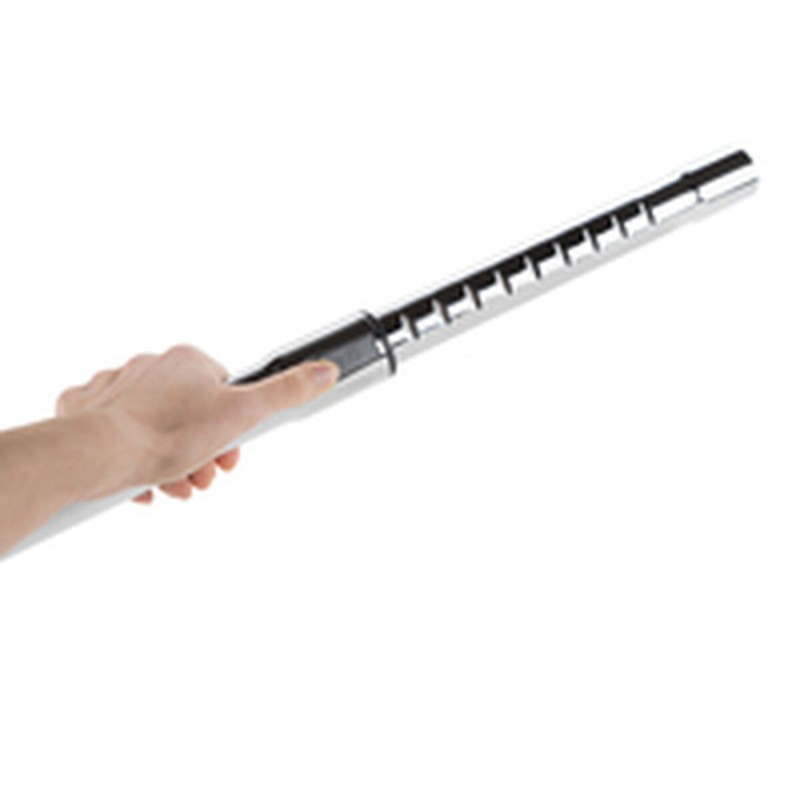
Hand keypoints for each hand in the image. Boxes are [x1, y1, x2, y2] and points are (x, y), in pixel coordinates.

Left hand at [55, 344, 339, 502]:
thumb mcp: (242, 415)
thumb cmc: (167, 434)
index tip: (228, 454)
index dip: (232, 430)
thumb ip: (286, 392)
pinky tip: (137, 476)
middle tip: (202, 477)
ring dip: (171, 461)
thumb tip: (326, 369)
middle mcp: (151, 366)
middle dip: (202, 451)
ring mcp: (116, 387)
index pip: (225, 392)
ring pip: (156, 426)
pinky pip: (116, 430)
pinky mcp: (87, 409)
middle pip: (191, 414)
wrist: (98, 453)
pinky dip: (130, 455)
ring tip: (173, 484)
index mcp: (188, 361)